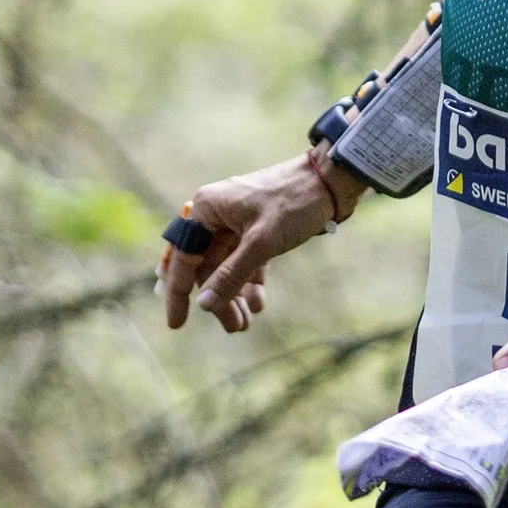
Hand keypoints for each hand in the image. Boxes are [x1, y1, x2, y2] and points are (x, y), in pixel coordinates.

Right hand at [160, 154, 353, 331]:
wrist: (331, 180)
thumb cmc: (294, 203)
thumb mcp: (262, 243)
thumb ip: (231, 275)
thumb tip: (204, 305)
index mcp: (207, 209)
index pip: (184, 258)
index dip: (179, 293)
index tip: (177, 324)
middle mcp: (216, 214)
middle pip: (208, 266)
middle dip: (219, 298)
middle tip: (234, 327)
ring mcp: (236, 221)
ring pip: (227, 266)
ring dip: (235, 294)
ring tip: (245, 323)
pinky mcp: (256, 227)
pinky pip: (245, 260)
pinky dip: (250, 281)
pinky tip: (258, 303)